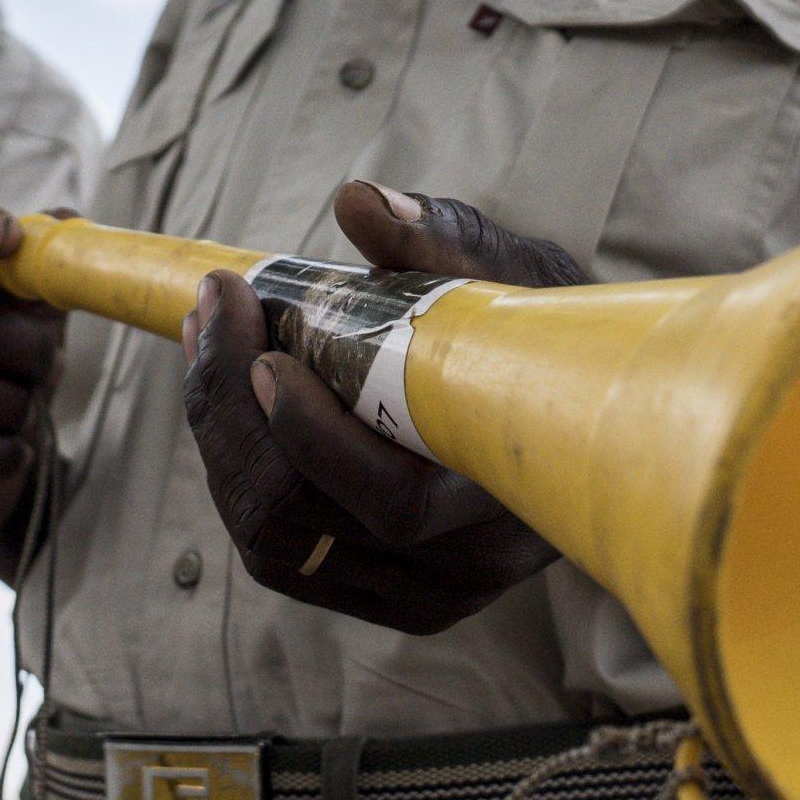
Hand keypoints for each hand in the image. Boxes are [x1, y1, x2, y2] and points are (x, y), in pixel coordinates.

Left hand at [183, 183, 580, 634]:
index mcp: (516, 494)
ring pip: (275, 540)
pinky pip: (279, 554)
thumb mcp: (521, 278)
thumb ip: (444, 238)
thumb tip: (358, 202)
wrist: (586, 417)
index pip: (391, 501)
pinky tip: (234, 397)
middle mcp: (468, 565)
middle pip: (304, 519)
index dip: (312, 436)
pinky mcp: (383, 597)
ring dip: (221, 436)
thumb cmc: (550, 340)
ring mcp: (421, 594)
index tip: (268, 350)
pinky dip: (237, 473)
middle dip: (233, 409)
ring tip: (213, 337)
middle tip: (216, 308)